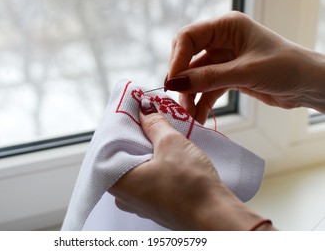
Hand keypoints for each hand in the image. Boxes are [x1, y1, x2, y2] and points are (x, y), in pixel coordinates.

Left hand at [109, 98, 273, 229]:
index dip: (121, 124)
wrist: (216, 217)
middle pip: (124, 155)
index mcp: (117, 182)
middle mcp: (124, 195)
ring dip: (149, 148)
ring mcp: (140, 202)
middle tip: (148, 114)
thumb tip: (144, 107)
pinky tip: (168, 150)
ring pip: (138, 166)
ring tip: (160, 129)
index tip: (132, 109)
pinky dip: (156, 162)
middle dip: (137, 134)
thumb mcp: (171, 143)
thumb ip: (154, 123)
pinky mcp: (156, 204)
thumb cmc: (190, 186)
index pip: (109, 146)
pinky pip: (150, 177)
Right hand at [167, 11, 324, 123]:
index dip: (177, 59)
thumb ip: (209, 78)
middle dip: (182, 80)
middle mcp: (221, 40)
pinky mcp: (228, 76)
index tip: (172, 82)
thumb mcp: (245, 72)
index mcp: (226, 27)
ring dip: (191, 96)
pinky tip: (200, 117)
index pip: (189, 37)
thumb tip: (174, 84)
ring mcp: (224, 59)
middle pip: (188, 57)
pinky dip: (202, 102)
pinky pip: (207, 88)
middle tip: (178, 100)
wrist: (311, 85)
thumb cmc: (286, 67)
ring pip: (196, 76)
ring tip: (189, 116)